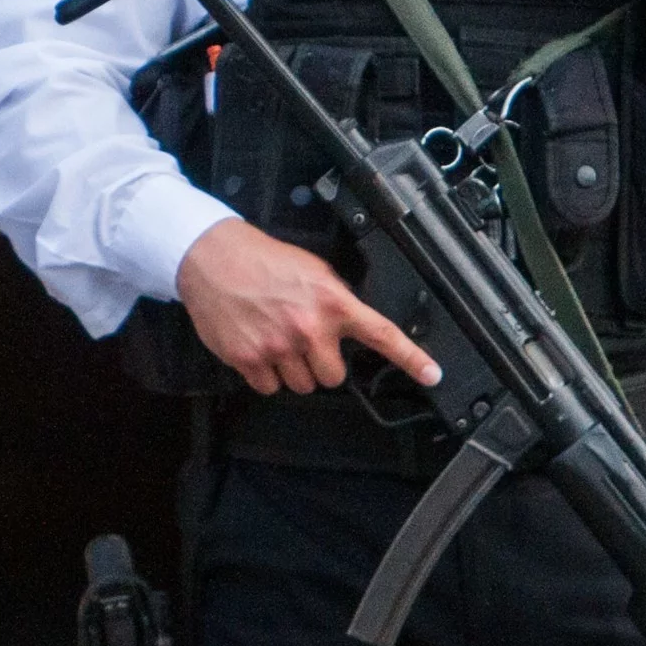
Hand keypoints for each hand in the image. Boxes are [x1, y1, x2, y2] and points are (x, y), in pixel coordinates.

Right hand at [176, 218, 441, 396]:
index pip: (381, 334)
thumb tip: (351, 325)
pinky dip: (265, 374)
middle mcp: (308, 328)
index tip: (433, 374)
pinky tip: (258, 347)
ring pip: (302, 385)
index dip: (411, 358)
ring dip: (292, 370)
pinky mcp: (249, 359)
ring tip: (276, 339)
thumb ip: (335, 300)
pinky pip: (269, 387)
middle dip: (321, 364)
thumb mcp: (312, 270)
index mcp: (331, 301)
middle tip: (304, 341)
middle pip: (333, 377)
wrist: (212, 257)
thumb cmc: (261, 259)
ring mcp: (278, 346)